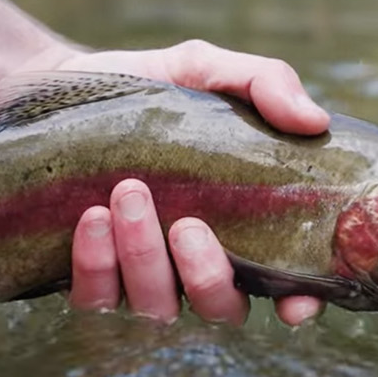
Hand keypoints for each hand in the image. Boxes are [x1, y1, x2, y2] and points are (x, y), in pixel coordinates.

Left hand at [45, 41, 328, 326]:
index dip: (298, 304)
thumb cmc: (149, 84)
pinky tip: (90, 218)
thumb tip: (314, 120)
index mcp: (242, 225)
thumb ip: (264, 84)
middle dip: (207, 274)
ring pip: (157, 307)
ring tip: (128, 194)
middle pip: (221, 308)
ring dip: (145, 258)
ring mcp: (142, 277)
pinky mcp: (89, 279)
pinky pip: (97, 299)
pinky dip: (96, 266)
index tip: (295, 305)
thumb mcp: (205, 69)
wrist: (62, 82)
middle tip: (186, 223)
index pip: (286, 286)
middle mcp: (196, 262)